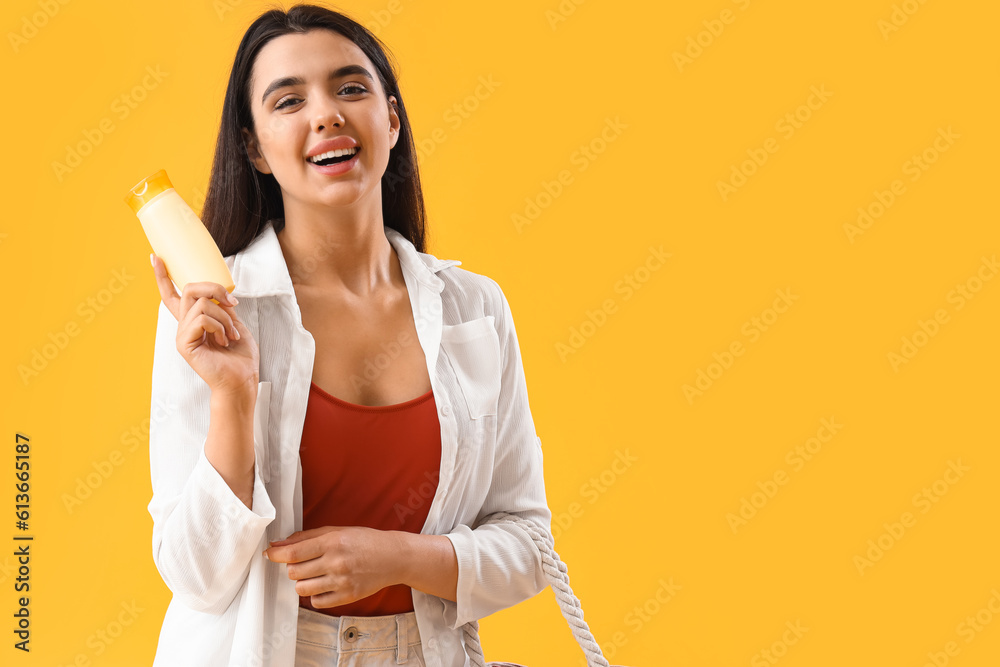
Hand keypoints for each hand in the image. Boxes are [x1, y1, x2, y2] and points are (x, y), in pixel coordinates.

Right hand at [151, 252, 258, 395]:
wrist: (241, 379)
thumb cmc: (240, 356)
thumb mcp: (234, 322)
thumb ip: (221, 306)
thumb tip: (218, 294)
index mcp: (195, 320)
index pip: (174, 295)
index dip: (163, 276)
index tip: (155, 257)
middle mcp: (184, 325)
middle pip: (191, 289)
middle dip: (216, 289)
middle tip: (233, 304)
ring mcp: (182, 334)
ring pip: (202, 304)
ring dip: (225, 317)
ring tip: (231, 335)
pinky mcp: (184, 343)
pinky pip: (202, 319)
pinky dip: (220, 326)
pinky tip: (224, 341)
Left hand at [262, 526, 402, 607]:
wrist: (393, 557)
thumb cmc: (364, 541)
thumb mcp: (337, 531)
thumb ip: (307, 537)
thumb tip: (279, 544)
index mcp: (333, 542)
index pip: (294, 552)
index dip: (276, 554)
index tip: (269, 554)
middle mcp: (336, 562)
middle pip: (294, 572)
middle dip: (292, 567)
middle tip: (302, 562)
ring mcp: (342, 581)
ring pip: (302, 589)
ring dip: (302, 582)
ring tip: (314, 574)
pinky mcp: (347, 596)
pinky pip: (317, 601)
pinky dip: (315, 594)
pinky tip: (324, 585)